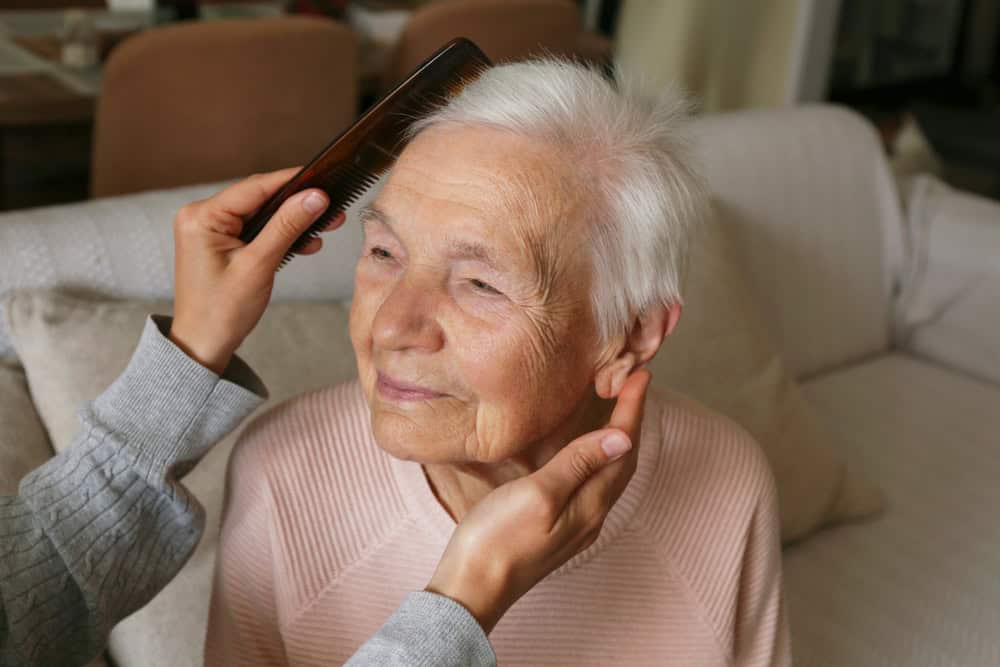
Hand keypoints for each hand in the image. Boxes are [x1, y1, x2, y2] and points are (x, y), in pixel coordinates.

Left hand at [168, 167, 344, 373]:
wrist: (203, 344)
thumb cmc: (221, 311)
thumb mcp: (259, 265)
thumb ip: (287, 226)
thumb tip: (315, 197)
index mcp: (202, 217)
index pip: (256, 187)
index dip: (293, 182)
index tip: (325, 181)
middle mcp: (201, 216)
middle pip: (259, 198)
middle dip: (297, 204)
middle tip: (332, 208)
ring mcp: (209, 229)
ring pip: (261, 214)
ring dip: (291, 221)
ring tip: (325, 226)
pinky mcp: (220, 243)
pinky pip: (255, 229)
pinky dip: (279, 235)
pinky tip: (304, 242)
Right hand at [425, 369, 651, 632]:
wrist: (472, 590)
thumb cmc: (498, 541)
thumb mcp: (539, 495)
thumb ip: (578, 465)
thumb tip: (622, 438)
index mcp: (590, 505)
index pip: (623, 448)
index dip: (632, 410)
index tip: (640, 374)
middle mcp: (590, 515)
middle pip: (623, 461)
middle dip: (631, 420)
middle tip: (633, 382)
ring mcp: (575, 524)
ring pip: (608, 473)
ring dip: (617, 438)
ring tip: (616, 407)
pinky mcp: (557, 528)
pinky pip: (591, 483)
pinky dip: (597, 456)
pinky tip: (585, 449)